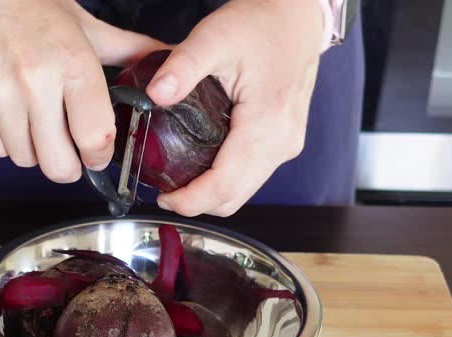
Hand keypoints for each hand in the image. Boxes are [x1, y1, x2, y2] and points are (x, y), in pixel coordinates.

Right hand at [0, 0, 165, 182]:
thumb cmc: (33, 9)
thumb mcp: (87, 27)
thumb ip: (130, 51)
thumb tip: (170, 60)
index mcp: (72, 64)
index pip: (94, 136)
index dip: (99, 156)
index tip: (98, 153)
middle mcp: (35, 82)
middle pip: (58, 164)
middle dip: (69, 165)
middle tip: (69, 150)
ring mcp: (0, 95)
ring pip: (26, 160)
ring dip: (36, 152)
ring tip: (39, 126)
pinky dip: (8, 144)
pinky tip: (14, 120)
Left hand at [145, 0, 322, 216]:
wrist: (296, 15)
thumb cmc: (262, 23)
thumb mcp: (214, 37)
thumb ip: (182, 66)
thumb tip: (155, 94)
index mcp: (268, 124)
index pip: (225, 186)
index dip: (191, 201)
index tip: (163, 197)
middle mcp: (283, 143)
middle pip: (235, 198)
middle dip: (196, 203)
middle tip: (164, 192)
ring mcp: (286, 145)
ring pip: (244, 191)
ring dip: (210, 194)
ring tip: (178, 179)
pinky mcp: (284, 142)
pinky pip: (252, 176)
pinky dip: (225, 180)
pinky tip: (201, 165)